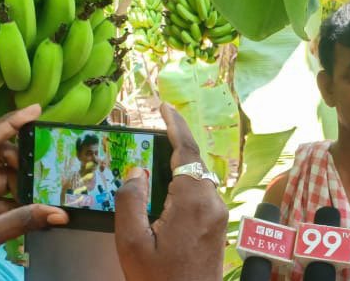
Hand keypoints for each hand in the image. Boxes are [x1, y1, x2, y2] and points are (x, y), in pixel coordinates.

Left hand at [0, 105, 68, 280]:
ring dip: (23, 178)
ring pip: (2, 172)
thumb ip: (24, 220)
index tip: (35, 109)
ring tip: (48, 182)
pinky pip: (2, 190)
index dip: (10, 123)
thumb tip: (60, 214)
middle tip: (50, 159)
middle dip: (22, 158)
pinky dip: (19, 194)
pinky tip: (38, 197)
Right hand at [114, 103, 227, 280]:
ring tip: (156, 151)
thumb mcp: (131, 243)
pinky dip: (184, 178)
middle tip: (155, 125)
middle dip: (176, 140)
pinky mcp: (218, 225)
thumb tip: (136, 172)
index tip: (164, 106)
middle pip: (195, 160)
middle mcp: (212, 203)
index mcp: (193, 203)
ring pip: (199, 175)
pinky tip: (166, 183)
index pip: (187, 151)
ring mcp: (218, 215)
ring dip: (180, 160)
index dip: (176, 125)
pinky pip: (201, 190)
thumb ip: (130, 201)